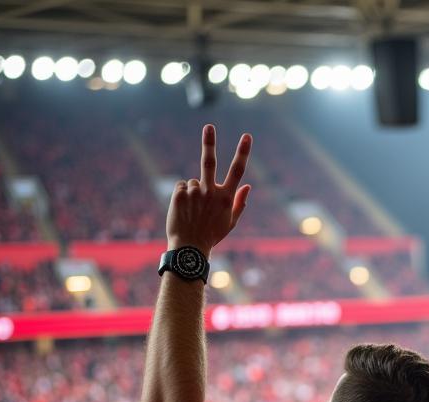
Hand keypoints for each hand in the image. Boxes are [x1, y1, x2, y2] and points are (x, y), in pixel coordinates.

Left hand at [166, 124, 250, 255]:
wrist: (190, 248)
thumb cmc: (212, 235)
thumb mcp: (230, 222)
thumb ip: (240, 203)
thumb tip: (248, 185)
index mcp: (226, 198)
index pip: (237, 171)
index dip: (243, 152)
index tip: (247, 137)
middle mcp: (211, 192)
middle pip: (209, 161)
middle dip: (210, 143)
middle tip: (209, 127)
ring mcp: (194, 192)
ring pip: (193, 181)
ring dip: (193, 192)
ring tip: (193, 211)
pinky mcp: (179, 193)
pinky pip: (182, 186)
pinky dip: (182, 195)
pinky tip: (184, 209)